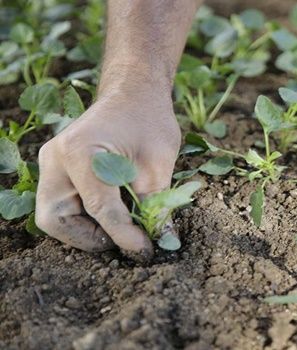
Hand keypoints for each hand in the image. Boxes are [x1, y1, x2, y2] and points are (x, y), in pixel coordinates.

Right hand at [35, 86, 180, 258]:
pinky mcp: (55, 171)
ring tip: (123, 230)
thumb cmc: (149, 122)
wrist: (134, 95)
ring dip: (86, 232)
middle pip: (58, 220)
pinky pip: (61, 207)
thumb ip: (156, 205)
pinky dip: (84, 220)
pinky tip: (113, 218)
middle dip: (91, 239)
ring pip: (54, 218)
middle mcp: (55, 158)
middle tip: (128, 241)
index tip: (145, 250)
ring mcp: (50, 164)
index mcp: (81, 151)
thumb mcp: (159, 165)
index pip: (100, 207)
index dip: (124, 235)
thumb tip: (164, 242)